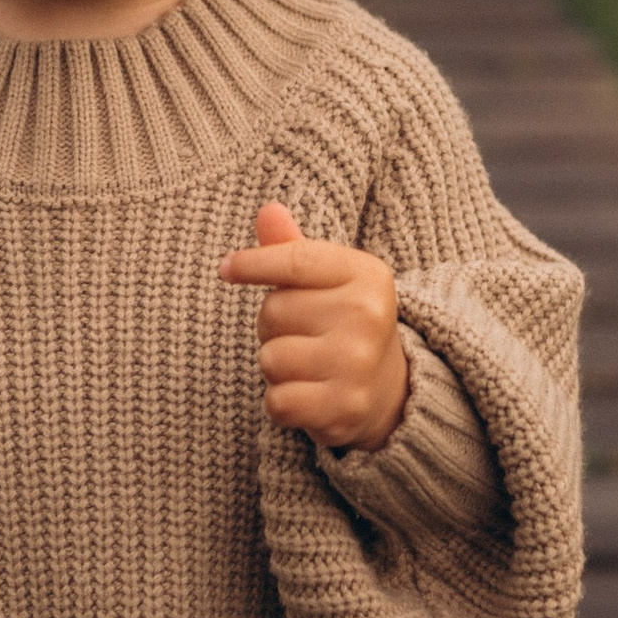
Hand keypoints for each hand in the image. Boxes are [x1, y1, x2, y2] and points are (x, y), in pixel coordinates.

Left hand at [220, 202, 408, 452]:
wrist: (390, 391)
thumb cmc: (344, 323)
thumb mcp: (329, 280)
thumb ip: (293, 248)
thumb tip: (267, 210)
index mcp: (367, 274)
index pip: (293, 259)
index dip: (252, 264)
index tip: (227, 269)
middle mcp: (367, 315)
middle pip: (273, 310)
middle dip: (275, 326)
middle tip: (307, 335)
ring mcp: (357, 363)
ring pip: (270, 358)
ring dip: (278, 367)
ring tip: (310, 366)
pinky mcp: (344, 407)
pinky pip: (277, 401)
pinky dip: (282, 402)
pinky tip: (310, 396)